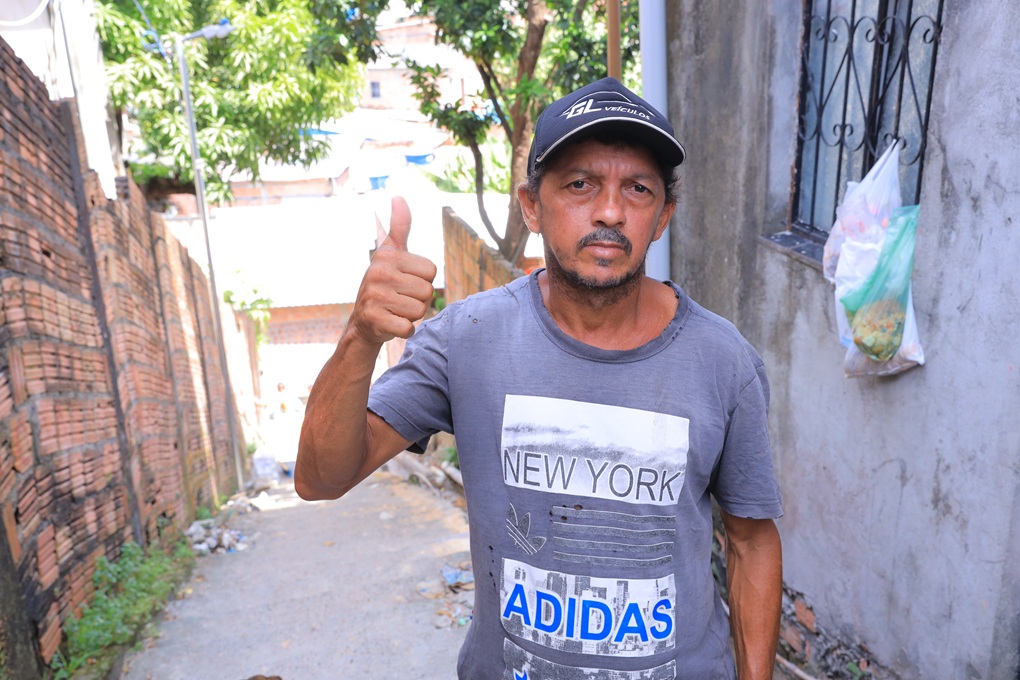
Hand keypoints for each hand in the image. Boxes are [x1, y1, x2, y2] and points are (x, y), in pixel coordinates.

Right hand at [348, 196, 437, 344]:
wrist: (363, 322)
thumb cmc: (383, 285)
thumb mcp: (390, 254)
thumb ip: (399, 227)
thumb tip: (399, 196)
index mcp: (387, 255)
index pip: (431, 271)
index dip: (422, 280)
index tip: (405, 282)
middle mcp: (378, 272)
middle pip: (427, 291)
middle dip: (418, 300)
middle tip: (400, 299)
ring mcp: (375, 296)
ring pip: (420, 310)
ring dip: (412, 315)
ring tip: (395, 310)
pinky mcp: (375, 319)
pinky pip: (409, 327)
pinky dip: (405, 330)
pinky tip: (391, 323)